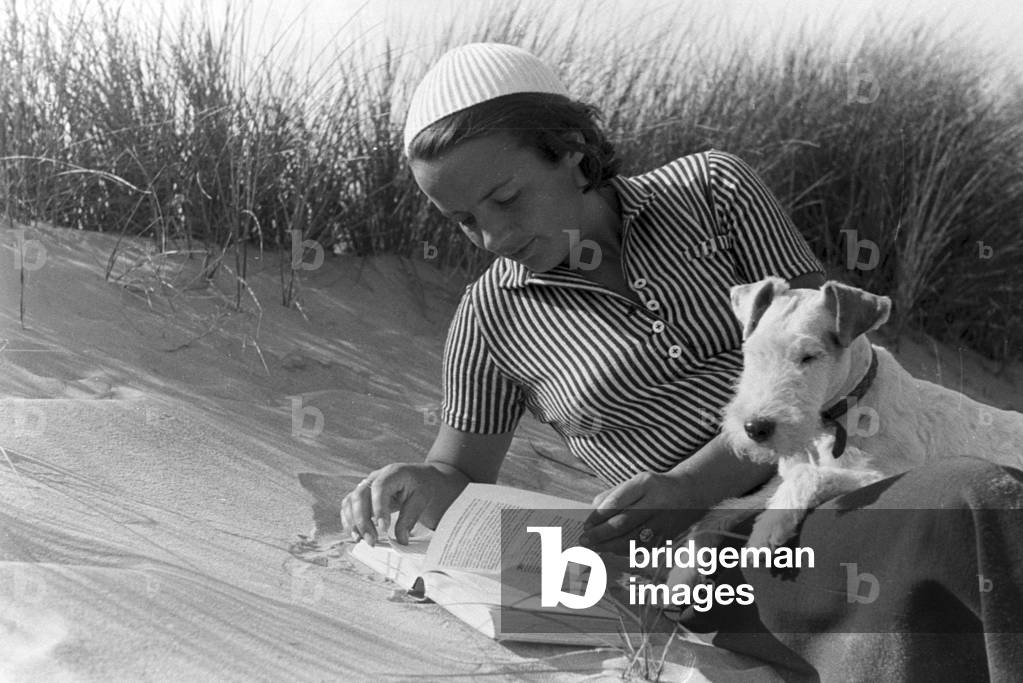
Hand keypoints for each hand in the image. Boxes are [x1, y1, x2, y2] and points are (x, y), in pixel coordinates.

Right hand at [340, 463, 444, 545]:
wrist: (420, 479)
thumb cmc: (422, 485)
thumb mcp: (422, 499)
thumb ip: (410, 518)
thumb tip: (401, 539)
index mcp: (392, 473)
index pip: (379, 488)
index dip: (379, 508)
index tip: (384, 528)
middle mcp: (375, 477)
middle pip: (360, 496)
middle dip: (362, 521)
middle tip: (372, 540)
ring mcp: (366, 485)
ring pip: (350, 501)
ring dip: (353, 522)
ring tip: (361, 540)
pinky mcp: (362, 495)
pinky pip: (348, 506)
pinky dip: (349, 521)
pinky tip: (356, 535)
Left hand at [580, 471, 706, 554]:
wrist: (691, 492)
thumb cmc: (655, 487)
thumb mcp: (636, 481)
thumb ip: (614, 494)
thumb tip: (593, 510)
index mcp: (645, 485)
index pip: (617, 502)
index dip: (599, 516)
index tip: (585, 525)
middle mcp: (655, 503)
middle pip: (624, 523)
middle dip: (601, 534)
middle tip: (584, 540)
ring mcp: (663, 521)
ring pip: (633, 539)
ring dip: (610, 545)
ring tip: (595, 547)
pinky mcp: (667, 535)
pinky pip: (643, 547)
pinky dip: (625, 550)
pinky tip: (612, 550)